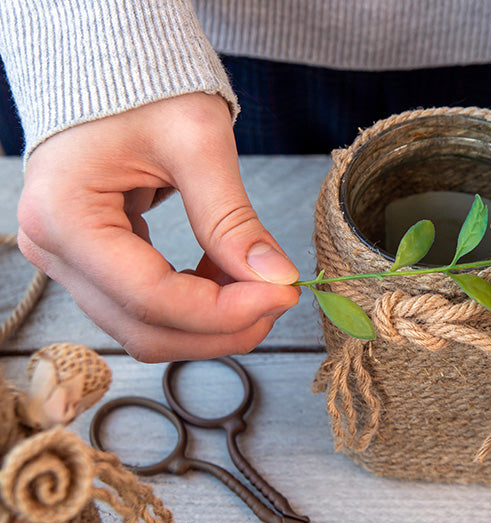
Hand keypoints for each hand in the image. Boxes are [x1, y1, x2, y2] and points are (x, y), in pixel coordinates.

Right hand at [17, 93, 300, 361]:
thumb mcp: (197, 141)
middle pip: (145, 329)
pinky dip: (194, 304)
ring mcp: (66, 260)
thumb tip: (277, 278)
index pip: (151, 297)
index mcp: (65, 216)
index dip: (224, 311)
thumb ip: (233, 217)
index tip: (283, 295)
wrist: (113, 68)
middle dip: (222, 327)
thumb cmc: (146, 87)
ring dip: (210, 321)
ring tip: (257, 281)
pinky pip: (144, 306)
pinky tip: (226, 272)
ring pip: (145, 328)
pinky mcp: (89, 262)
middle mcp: (52, 250)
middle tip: (280, 299)